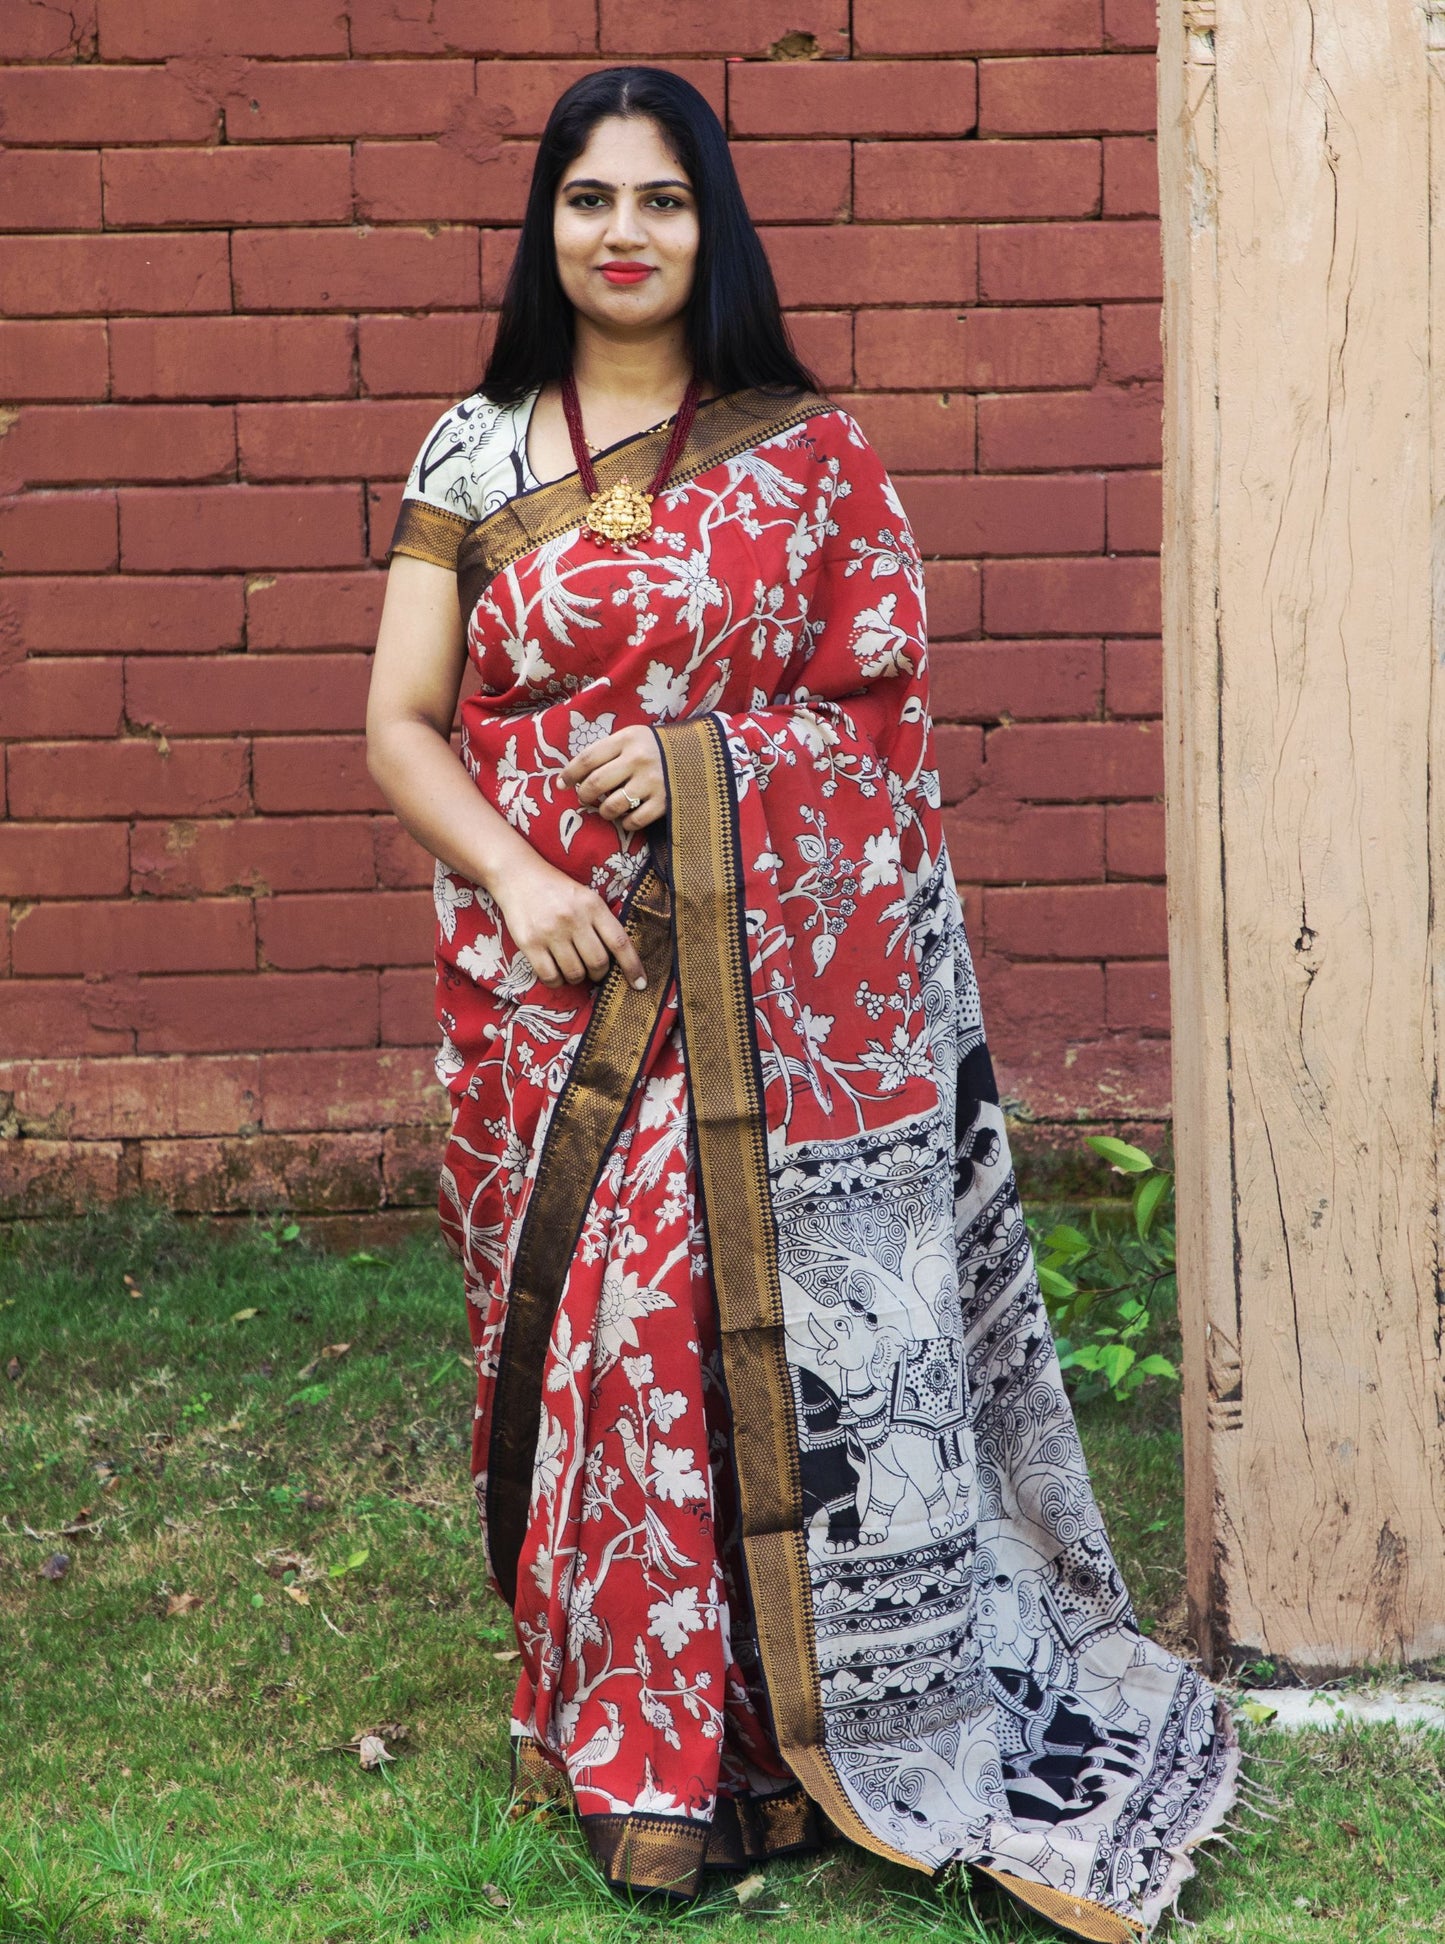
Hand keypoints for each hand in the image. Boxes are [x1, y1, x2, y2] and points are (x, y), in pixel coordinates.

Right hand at [491, 853, 647, 991]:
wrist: (518, 876)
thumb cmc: (557, 890)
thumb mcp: (586, 896)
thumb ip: (602, 922)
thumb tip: (618, 959)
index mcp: (593, 905)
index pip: (620, 942)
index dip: (633, 967)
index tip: (641, 984)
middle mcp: (573, 918)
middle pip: (598, 962)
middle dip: (599, 974)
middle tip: (593, 971)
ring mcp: (550, 931)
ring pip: (575, 973)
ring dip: (577, 978)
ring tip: (573, 969)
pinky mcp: (530, 943)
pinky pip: (550, 976)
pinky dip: (557, 981)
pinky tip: (556, 972)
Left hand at [560, 725, 665, 831]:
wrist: (701, 755)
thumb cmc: (656, 748)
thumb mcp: (633, 738)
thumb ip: (608, 751)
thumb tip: (572, 776)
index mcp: (627, 739)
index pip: (588, 758)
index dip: (570, 773)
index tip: (561, 784)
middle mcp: (638, 759)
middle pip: (595, 783)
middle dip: (584, 795)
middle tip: (584, 798)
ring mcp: (652, 782)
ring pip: (612, 806)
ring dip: (604, 812)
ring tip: (607, 809)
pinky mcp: (665, 802)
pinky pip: (634, 821)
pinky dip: (626, 823)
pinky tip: (627, 818)